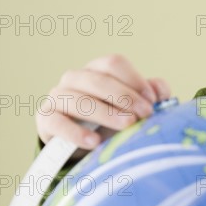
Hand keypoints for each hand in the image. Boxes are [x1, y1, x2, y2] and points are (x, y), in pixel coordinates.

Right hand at [35, 54, 170, 152]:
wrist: (81, 142)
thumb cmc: (111, 117)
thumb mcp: (132, 106)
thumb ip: (150, 95)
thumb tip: (160, 91)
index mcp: (97, 69)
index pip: (114, 63)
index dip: (134, 80)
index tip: (152, 100)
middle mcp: (75, 77)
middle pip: (99, 80)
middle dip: (125, 97)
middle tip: (145, 114)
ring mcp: (58, 96)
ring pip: (79, 99)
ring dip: (106, 112)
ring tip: (127, 125)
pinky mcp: (46, 118)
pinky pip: (58, 122)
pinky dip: (77, 132)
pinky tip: (95, 142)